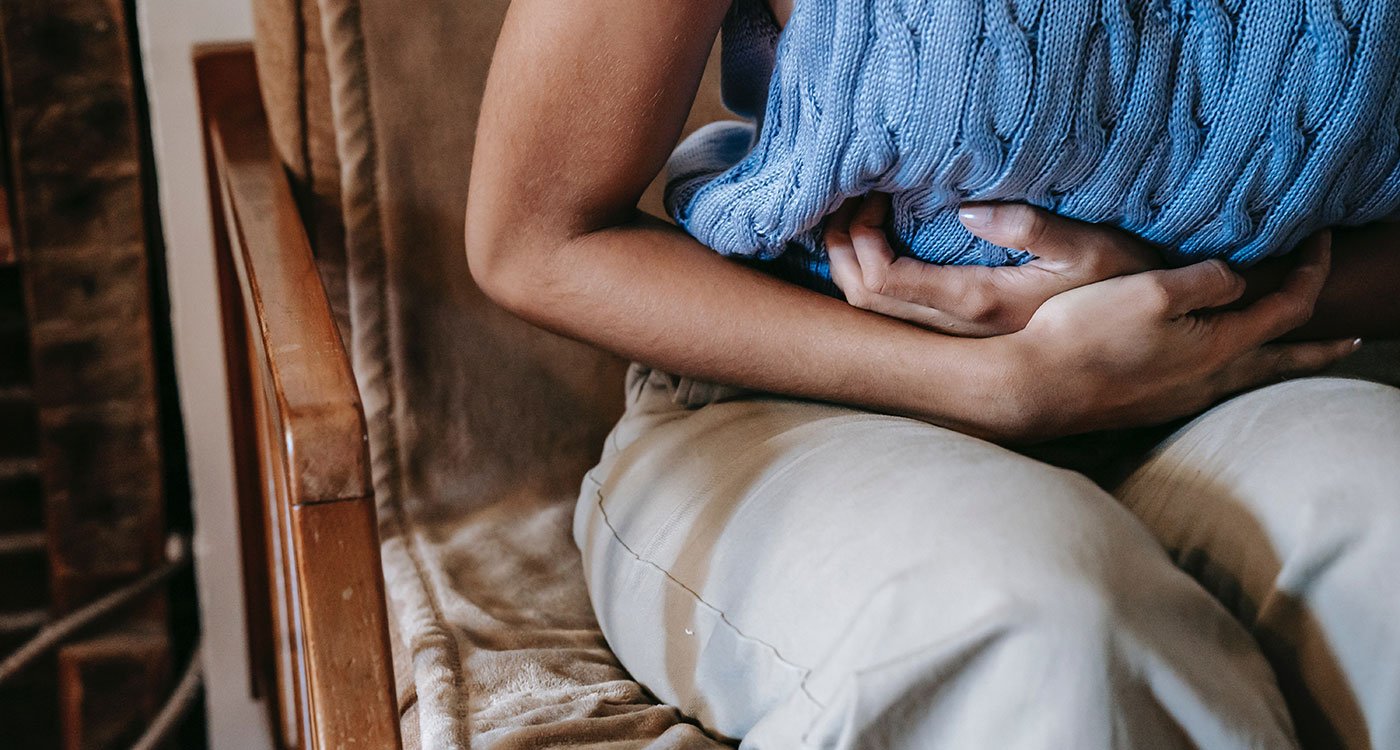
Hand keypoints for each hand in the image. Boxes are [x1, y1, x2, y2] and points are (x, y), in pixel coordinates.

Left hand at [825, 194, 1158, 336]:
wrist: (1144, 338)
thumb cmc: (1124, 283)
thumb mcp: (1092, 248)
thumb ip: (1034, 228)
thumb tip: (967, 211)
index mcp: (978, 304)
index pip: (884, 282)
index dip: (859, 240)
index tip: (871, 195)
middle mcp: (957, 330)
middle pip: (863, 300)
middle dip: (841, 248)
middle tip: (848, 198)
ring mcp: (956, 336)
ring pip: (873, 313)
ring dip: (850, 264)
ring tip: (855, 216)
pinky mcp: (962, 333)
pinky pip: (893, 312)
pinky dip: (870, 276)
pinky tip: (878, 244)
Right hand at [1002, 232, 1359, 439]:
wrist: (1034, 388)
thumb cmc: (1087, 335)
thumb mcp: (1152, 289)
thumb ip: (1206, 279)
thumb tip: (1235, 279)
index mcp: (1219, 347)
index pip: (1289, 307)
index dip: (1312, 270)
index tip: (1320, 239)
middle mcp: (1209, 380)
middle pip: (1283, 363)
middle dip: (1320, 348)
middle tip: (1353, 341)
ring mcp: (1179, 398)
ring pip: (1248, 378)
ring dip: (1280, 362)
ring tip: (1291, 355)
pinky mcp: (1150, 405)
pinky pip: (1212, 386)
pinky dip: (1236, 371)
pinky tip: (1217, 367)